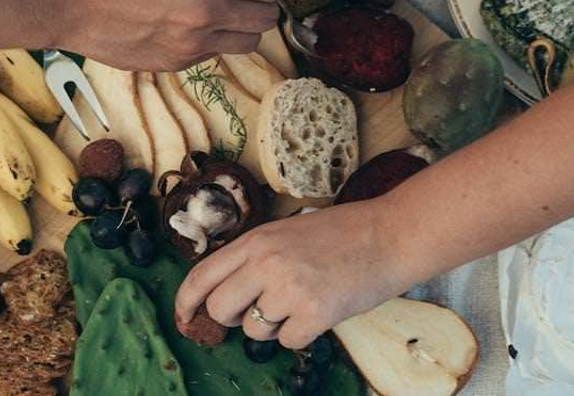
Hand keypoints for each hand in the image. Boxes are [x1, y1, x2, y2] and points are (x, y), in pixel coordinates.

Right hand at [58, 0, 290, 70]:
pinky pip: (215, 53)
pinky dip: (212, 38)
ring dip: (243, 25)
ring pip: (248, 42)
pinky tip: (187, 22)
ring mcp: (193, 43)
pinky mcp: (177, 63)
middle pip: (268, 18)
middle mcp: (207, 12)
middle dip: (264, 2)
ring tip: (220, 10)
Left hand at [174, 198, 413, 348]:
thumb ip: (255, 257)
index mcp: (256, 240)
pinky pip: (288, 341)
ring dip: (274, 325)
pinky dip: (302, 333)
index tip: (183, 317)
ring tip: (302, 301)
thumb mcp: (287, 232)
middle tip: (260, 309)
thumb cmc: (343, 233)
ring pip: (255, 330)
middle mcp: (266, 263)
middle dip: (234, 318)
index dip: (186, 301)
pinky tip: (320, 310)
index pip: (202, 275)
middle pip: (220, 309)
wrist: (390, 235)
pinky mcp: (314, 314)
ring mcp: (289, 289)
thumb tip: (227, 294)